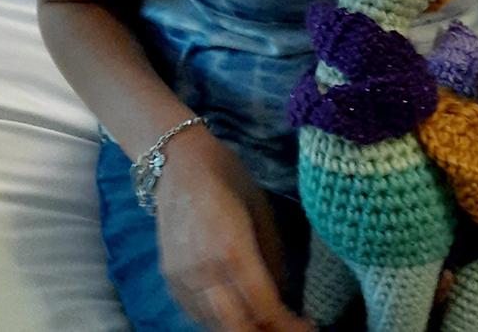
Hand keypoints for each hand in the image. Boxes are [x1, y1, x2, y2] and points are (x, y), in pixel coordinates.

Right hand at [155, 130, 312, 330]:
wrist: (177, 162)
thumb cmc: (227, 177)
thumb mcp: (261, 208)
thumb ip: (273, 254)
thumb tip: (284, 293)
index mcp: (232, 248)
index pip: (263, 304)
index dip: (287, 325)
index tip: (308, 329)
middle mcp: (204, 270)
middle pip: (237, 327)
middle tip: (287, 331)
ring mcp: (182, 278)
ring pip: (214, 325)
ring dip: (242, 329)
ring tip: (266, 325)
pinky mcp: (169, 279)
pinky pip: (195, 314)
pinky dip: (218, 322)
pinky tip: (237, 316)